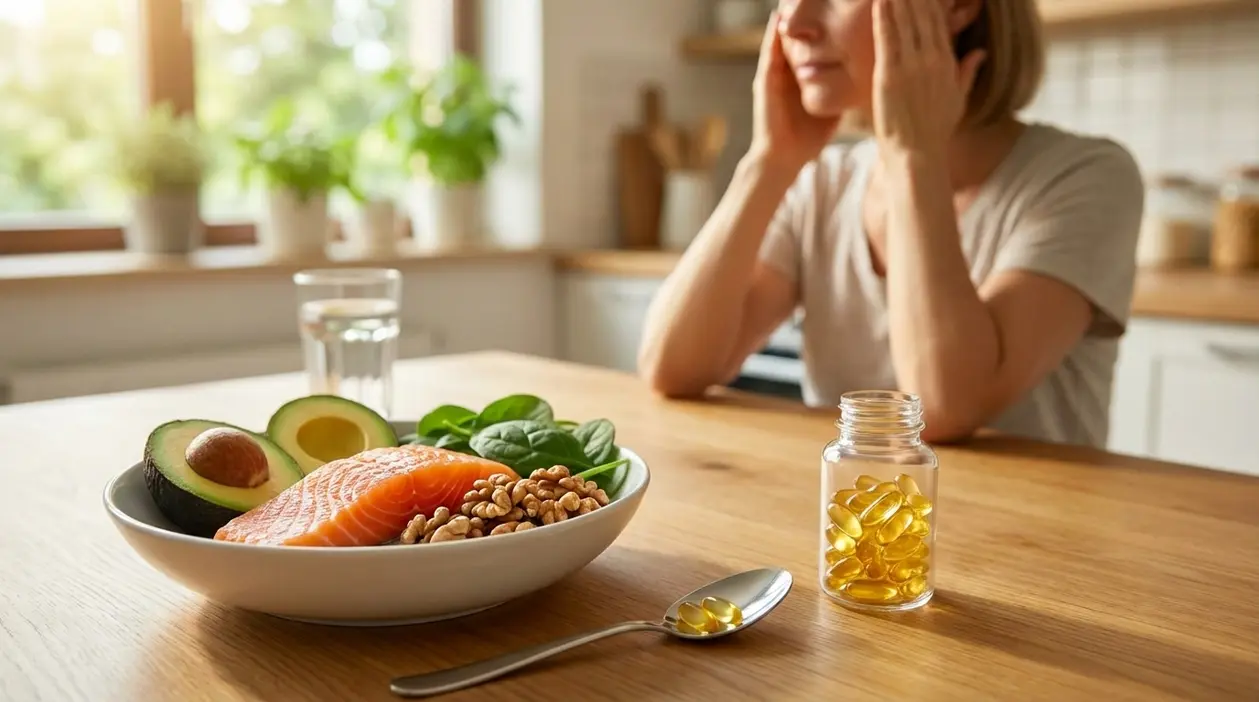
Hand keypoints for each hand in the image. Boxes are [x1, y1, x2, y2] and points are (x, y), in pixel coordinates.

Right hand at [748, 11, 841, 173]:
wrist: (785, 159)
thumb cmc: (809, 137)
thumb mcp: (834, 104)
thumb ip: (844, 88)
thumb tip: (868, 78)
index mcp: (803, 75)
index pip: (813, 42)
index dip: (821, 25)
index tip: (836, 8)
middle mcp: (787, 71)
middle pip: (796, 35)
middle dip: (802, 15)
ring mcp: (774, 75)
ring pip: (780, 39)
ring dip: (784, 20)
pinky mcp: (764, 83)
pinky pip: (768, 55)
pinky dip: (771, 37)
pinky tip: (777, 20)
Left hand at [872, 0, 986, 158]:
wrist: (917, 153)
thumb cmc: (935, 129)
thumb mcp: (958, 98)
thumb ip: (968, 71)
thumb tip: (980, 52)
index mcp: (947, 61)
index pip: (939, 19)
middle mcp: (931, 59)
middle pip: (922, 14)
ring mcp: (910, 66)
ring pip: (904, 21)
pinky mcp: (890, 76)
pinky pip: (887, 39)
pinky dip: (883, 17)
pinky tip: (880, 0)